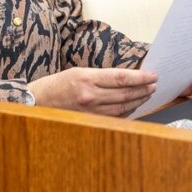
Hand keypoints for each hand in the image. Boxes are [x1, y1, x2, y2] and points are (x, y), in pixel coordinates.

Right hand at [27, 67, 157, 116]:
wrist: (36, 102)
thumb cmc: (56, 84)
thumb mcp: (78, 71)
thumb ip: (101, 75)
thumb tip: (125, 77)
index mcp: (87, 78)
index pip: (121, 77)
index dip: (140, 77)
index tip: (152, 75)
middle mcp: (90, 95)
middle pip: (124, 93)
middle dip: (143, 89)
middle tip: (155, 84)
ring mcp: (90, 111)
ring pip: (122, 107)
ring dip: (138, 100)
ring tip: (148, 94)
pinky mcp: (89, 120)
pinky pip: (113, 117)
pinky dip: (126, 111)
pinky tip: (133, 106)